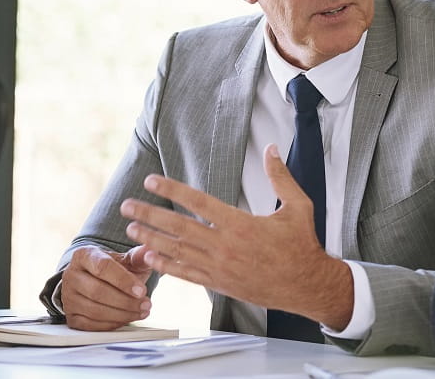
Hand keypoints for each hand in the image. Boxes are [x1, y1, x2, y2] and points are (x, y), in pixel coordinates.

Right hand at [60, 245, 152, 330]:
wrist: (96, 281)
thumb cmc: (115, 269)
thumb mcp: (127, 260)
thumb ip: (139, 256)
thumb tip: (150, 250)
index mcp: (84, 255)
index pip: (103, 267)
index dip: (124, 280)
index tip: (142, 290)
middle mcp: (71, 275)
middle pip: (98, 291)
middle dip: (126, 301)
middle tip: (146, 304)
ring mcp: (68, 297)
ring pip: (95, 310)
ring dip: (122, 314)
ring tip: (142, 311)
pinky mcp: (70, 316)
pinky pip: (91, 325)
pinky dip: (113, 324)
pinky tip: (128, 319)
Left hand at [121, 144, 353, 328]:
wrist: (307, 286)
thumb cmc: (302, 245)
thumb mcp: (297, 206)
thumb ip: (280, 177)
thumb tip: (272, 149)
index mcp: (240, 224)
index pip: (198, 202)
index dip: (172, 190)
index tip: (151, 181)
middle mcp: (225, 246)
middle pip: (178, 228)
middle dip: (150, 215)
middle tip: (127, 206)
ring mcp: (220, 267)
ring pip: (177, 252)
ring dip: (151, 239)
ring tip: (132, 229)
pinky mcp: (220, 284)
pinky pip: (186, 274)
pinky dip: (166, 266)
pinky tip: (149, 258)